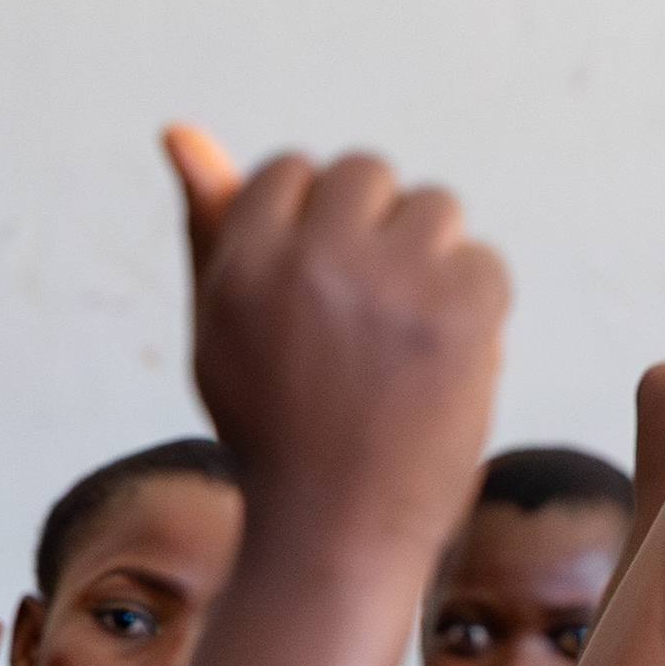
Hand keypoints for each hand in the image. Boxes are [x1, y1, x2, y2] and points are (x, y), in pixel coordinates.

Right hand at [166, 124, 509, 575]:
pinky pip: (484, 261)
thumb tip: (180, 130)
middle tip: (363, 318)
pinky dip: (473, 312)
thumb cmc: (270, 431)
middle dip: (375, 231)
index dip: (313, 229)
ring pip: (434, 208)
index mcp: (243, 262)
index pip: (295, 172)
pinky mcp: (461, 309)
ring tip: (401, 341)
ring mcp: (391, 282)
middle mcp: (312, 258)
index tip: (317, 295)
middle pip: (368, 173)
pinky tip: (439, 366)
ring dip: (427, 263)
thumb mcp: (218, 330)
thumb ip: (209, 227)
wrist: (334, 535)